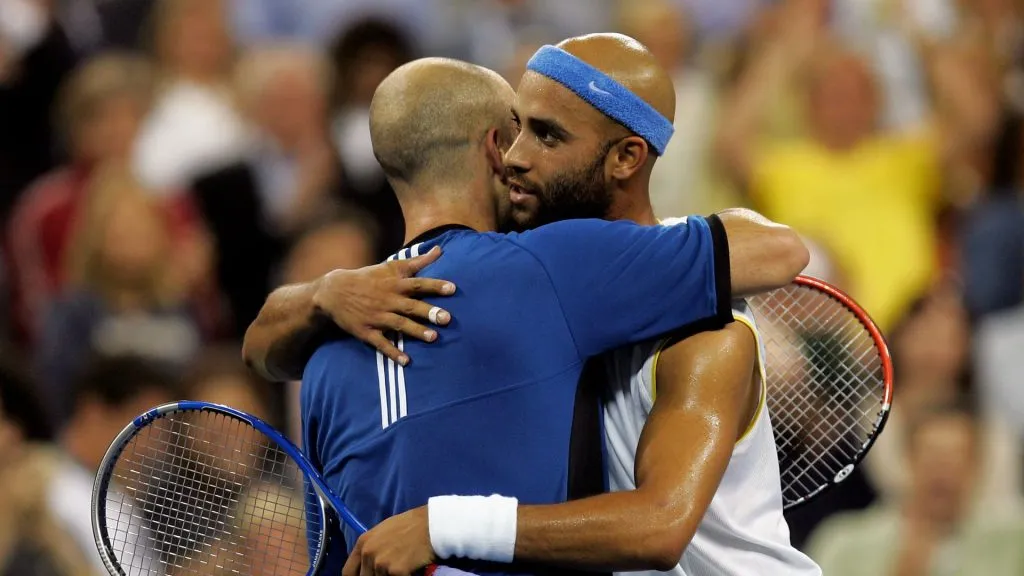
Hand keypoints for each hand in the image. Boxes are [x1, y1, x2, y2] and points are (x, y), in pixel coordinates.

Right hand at [313, 246, 454, 364]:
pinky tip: (405, 361)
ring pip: (399, 325)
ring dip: (416, 331)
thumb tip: (439, 250)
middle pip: (411, 306)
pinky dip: (392, 352)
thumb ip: (417, 261)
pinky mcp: (366, 331)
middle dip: (429, 312)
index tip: (452, 288)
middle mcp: (387, 300)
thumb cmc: (368, 278)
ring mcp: (376, 316)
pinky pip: (381, 343)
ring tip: (433, 338)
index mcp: (394, 284)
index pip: (418, 284)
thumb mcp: (391, 266)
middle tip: (447, 318)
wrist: (334, 291)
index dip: (435, 286)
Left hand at [343, 507, 434, 575]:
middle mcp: (368, 553)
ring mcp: (382, 563)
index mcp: (363, 543)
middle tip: (390, 572)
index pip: (348, 572)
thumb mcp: (382, 532)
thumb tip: (367, 566)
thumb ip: (371, 548)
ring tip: (402, 567)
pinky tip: (411, 570)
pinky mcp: (397, 572)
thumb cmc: (410, 525)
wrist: (431, 524)